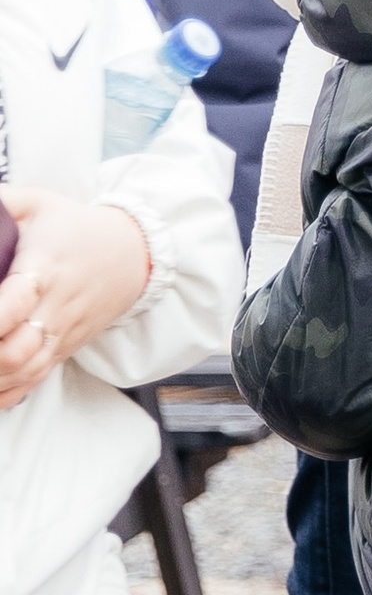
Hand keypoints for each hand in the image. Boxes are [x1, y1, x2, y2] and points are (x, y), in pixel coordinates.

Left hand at [0, 185, 153, 409]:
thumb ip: (1, 204)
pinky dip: (8, 392)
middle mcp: (55, 308)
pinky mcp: (66, 347)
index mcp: (45, 269)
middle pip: (16, 351)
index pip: (13, 304)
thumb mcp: (38, 203)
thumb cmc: (80, 228)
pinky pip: (35, 380)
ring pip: (25, 371)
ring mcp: (62, 332)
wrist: (135, 253)